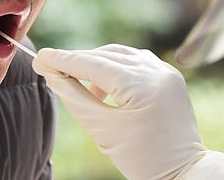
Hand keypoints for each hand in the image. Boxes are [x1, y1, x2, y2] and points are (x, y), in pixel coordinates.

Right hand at [32, 44, 223, 179]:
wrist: (184, 171)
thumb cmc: (143, 158)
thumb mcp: (104, 131)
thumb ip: (76, 99)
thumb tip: (53, 75)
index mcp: (143, 85)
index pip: (93, 65)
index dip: (63, 60)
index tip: (40, 58)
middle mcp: (157, 71)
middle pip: (106, 56)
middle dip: (78, 62)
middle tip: (51, 71)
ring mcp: (166, 71)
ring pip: (120, 56)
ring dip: (96, 64)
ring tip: (77, 83)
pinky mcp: (170, 76)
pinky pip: (136, 62)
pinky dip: (116, 68)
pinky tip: (104, 87)